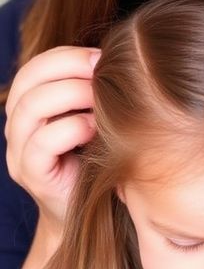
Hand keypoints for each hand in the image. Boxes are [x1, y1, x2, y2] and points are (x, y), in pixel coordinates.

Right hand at [5, 46, 99, 229]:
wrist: (94, 212)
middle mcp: (18, 127)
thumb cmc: (101, 156)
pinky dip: (71, 128)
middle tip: (103, 71)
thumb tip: (119, 56)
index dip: (67, 55)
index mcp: (30, 105)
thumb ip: (95, 90)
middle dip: (68, 67)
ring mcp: (20, 153)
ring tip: (101, 97)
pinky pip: (41, 144)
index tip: (103, 56)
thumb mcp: (96, 116)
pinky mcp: (33, 177)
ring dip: (71, 93)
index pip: (35, 66)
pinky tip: (96, 128)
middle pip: (28, 80)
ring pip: (30, 107)